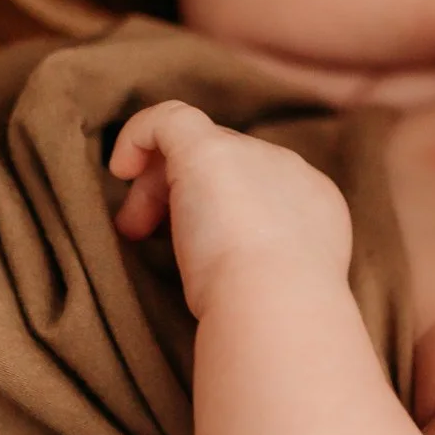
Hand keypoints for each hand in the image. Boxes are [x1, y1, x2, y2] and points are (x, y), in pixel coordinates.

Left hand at [109, 100, 353, 314]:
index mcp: (315, 206)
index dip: (218, 211)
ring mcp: (252, 155)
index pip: (259, 189)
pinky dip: (139, 133)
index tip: (190, 250)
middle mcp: (290, 171)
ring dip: (156, 186)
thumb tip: (219, 267)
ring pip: (196, 148)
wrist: (280, 306)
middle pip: (226, 166)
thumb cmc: (273, 317)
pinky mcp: (209, 148)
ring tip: (131, 228)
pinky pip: (169, 117)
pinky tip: (120, 167)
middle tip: (145, 238)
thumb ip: (257, 263)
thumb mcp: (274, 286)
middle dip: (181, 198)